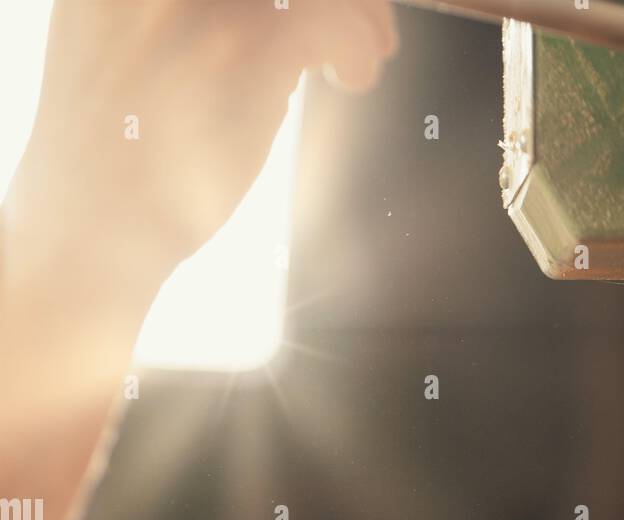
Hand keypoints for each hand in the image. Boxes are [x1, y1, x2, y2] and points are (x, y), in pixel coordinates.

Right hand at [7, 0, 396, 276]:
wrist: (87, 229)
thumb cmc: (112, 147)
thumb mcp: (117, 36)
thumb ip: (177, 7)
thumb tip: (272, 3)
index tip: (316, 2)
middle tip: (371, 17)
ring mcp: (203, 7)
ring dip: (365, 7)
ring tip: (371, 51)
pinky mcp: (244, 57)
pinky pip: (331, 21)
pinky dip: (359, 48)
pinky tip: (352, 80)